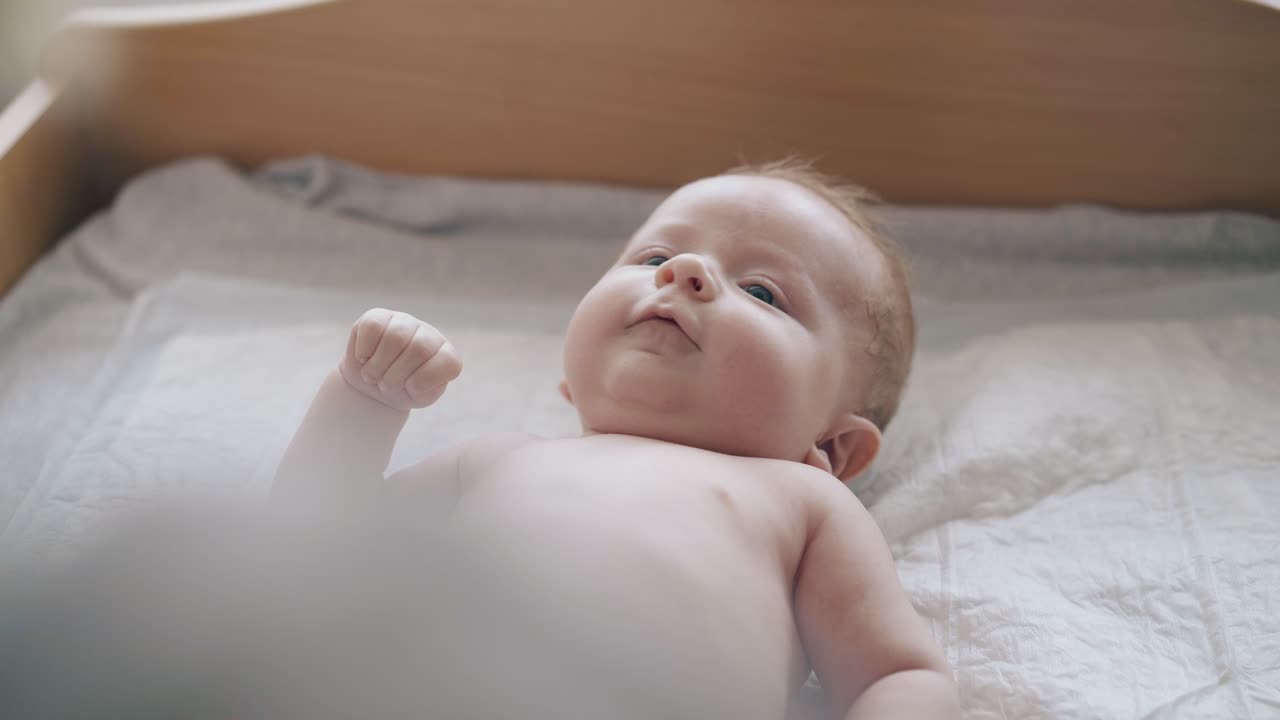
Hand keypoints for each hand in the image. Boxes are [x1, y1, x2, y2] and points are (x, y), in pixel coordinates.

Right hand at [339, 308, 461, 410]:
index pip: (449, 362)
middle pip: (418, 349)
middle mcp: (428, 334)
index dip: (426, 380)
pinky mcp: (378, 316)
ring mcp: (404, 322)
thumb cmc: (401, 391)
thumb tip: (415, 380)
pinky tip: (364, 358)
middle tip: (385, 386)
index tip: (410, 388)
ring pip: (394, 337)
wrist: (372, 384)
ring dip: (377, 366)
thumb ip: (428, 390)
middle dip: (396, 376)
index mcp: (445, 354)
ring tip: (372, 376)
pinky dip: (364, 349)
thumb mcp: (419, 397)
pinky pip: (372, 327)